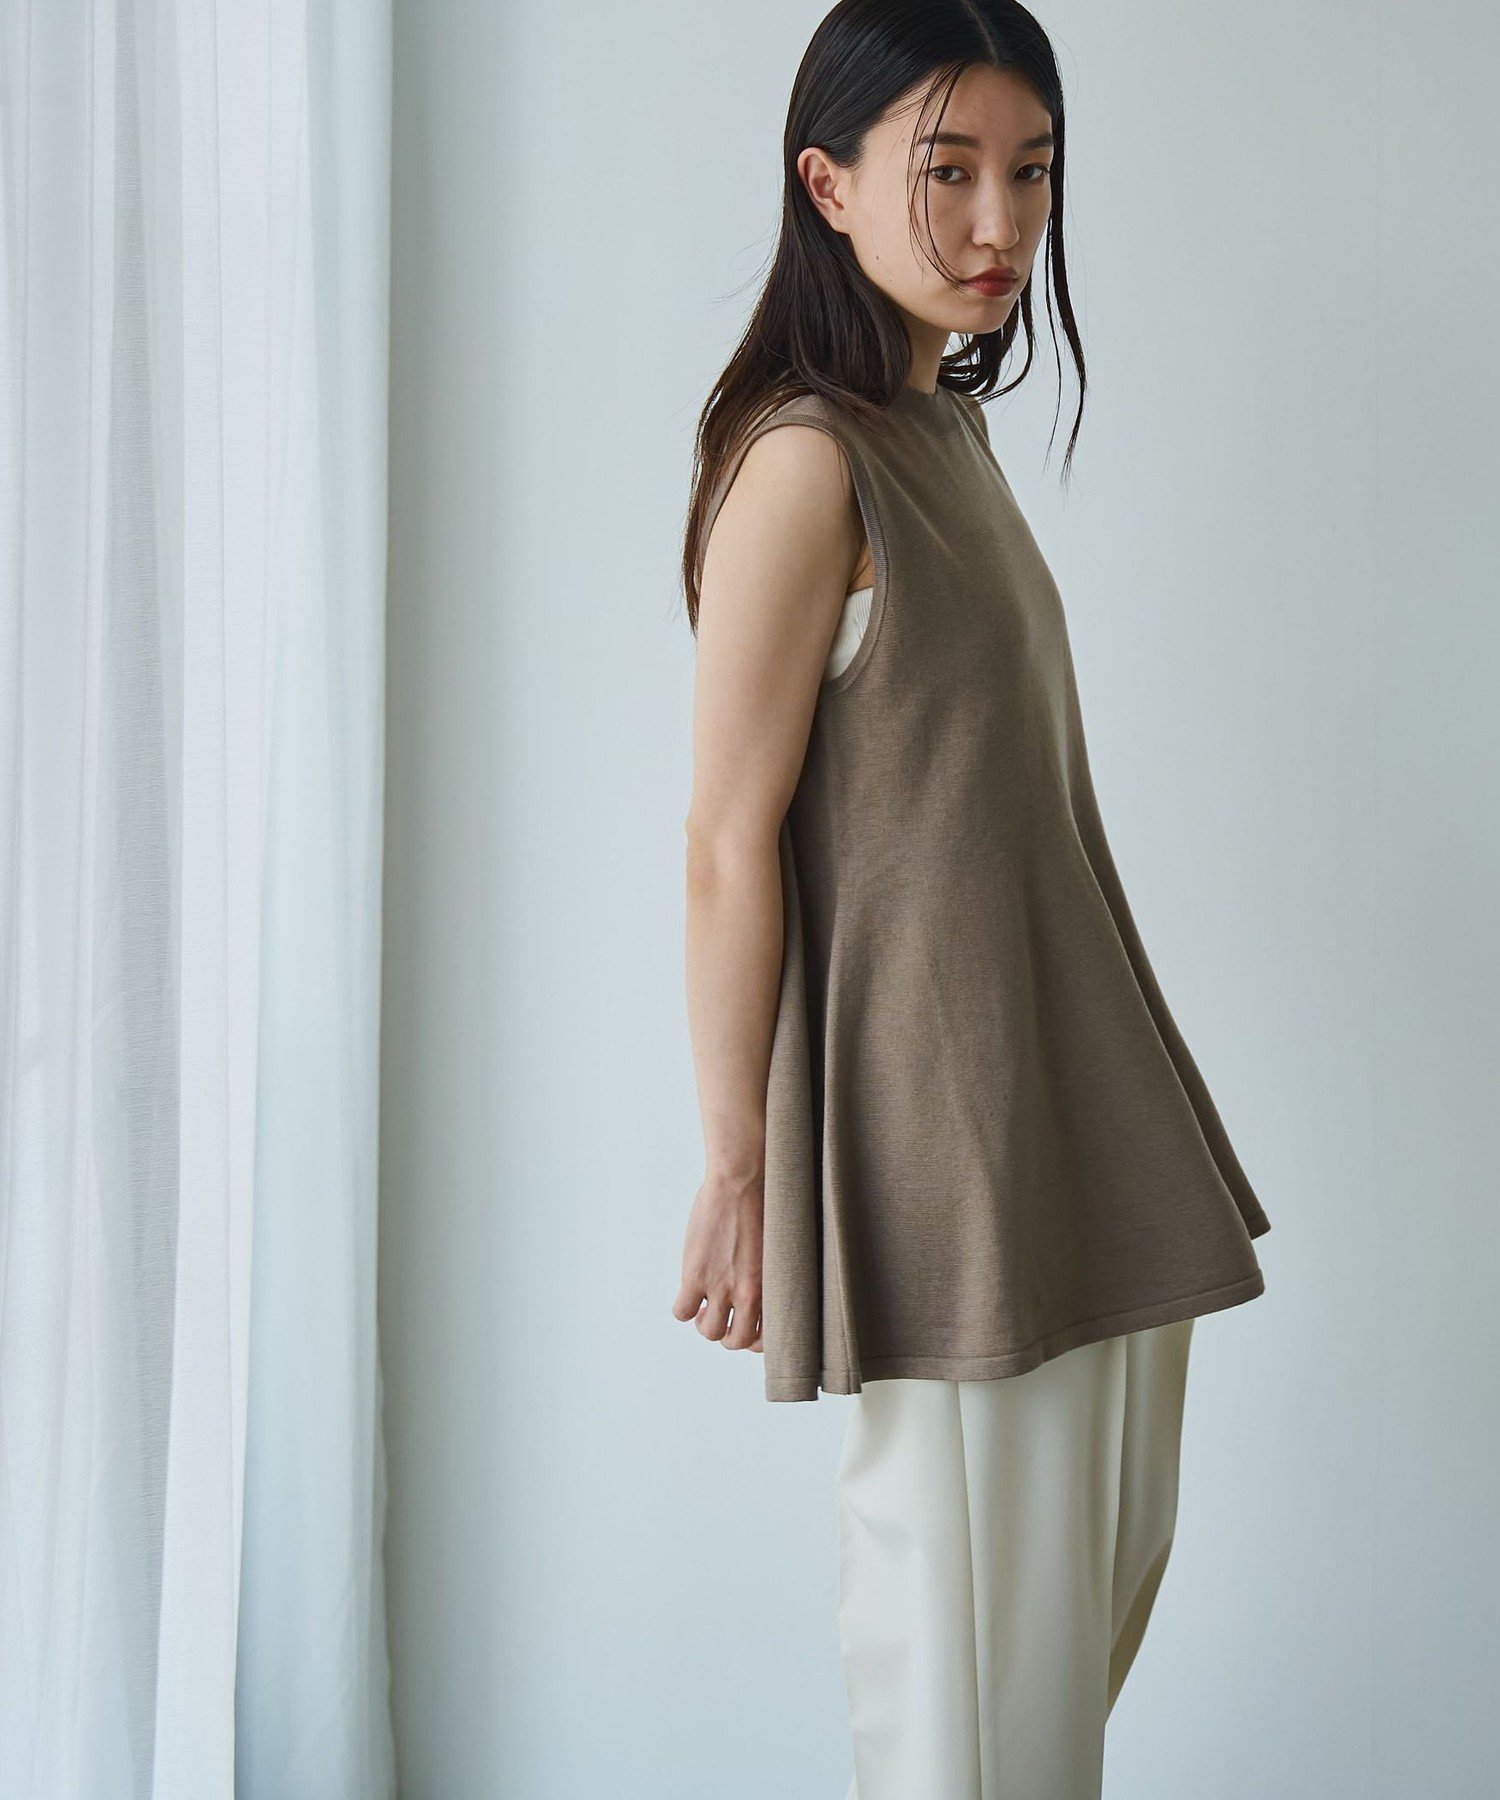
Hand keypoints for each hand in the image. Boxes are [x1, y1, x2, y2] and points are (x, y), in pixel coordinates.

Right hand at [672, 1171, 764, 1352]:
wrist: (743, 1180)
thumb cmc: (765, 1203)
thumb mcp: (776, 1248)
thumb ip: (768, 1274)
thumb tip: (762, 1284)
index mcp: (773, 1288)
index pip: (766, 1337)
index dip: (753, 1337)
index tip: (747, 1325)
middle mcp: (750, 1294)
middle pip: (736, 1341)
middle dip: (729, 1332)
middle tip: (724, 1313)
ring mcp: (721, 1287)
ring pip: (709, 1331)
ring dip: (705, 1322)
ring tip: (705, 1304)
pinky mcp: (695, 1276)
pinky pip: (682, 1312)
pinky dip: (684, 1308)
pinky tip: (689, 1292)